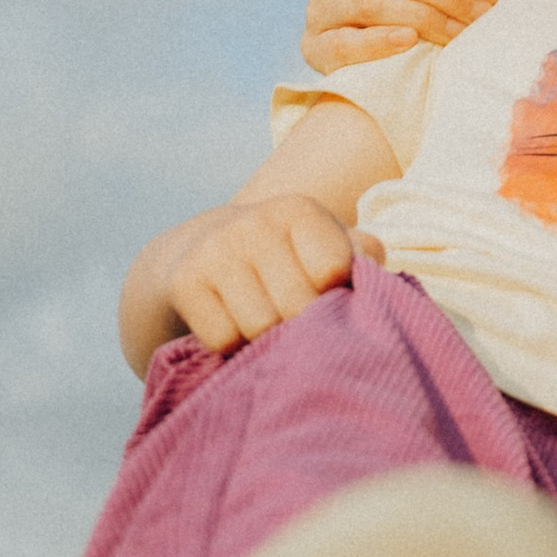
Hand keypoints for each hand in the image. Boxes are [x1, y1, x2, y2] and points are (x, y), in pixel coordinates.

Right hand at [163, 194, 372, 352]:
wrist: (199, 251)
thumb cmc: (283, 258)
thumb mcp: (323, 246)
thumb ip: (360, 254)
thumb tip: (372, 266)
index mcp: (300, 210)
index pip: (333, 271)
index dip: (334, 296)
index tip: (324, 295)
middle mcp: (256, 222)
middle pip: (297, 306)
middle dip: (300, 324)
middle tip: (291, 317)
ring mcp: (216, 249)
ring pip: (260, 327)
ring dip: (265, 338)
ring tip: (262, 321)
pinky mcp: (184, 281)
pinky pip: (223, 339)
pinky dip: (232, 345)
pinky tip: (231, 323)